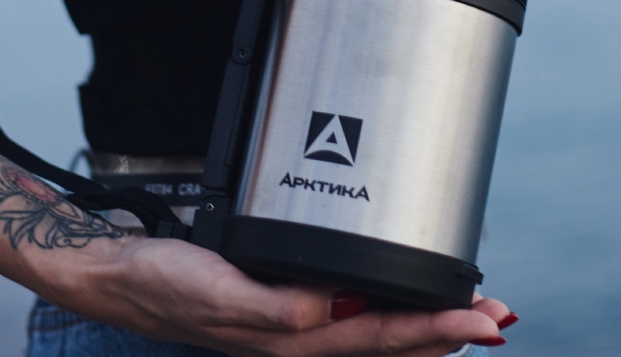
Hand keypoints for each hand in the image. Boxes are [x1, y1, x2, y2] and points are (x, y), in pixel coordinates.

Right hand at [45, 234, 514, 354]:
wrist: (120, 277)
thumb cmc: (164, 284)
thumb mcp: (219, 291)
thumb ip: (278, 308)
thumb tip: (340, 309)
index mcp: (293, 343)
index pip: (384, 338)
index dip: (438, 330)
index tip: (486, 320)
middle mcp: (301, 341)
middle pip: (391, 344)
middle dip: (447, 333)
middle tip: (500, 317)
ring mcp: (292, 328)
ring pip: (375, 334)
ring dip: (423, 326)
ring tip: (468, 317)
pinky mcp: (281, 308)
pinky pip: (348, 315)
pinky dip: (384, 308)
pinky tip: (391, 297)